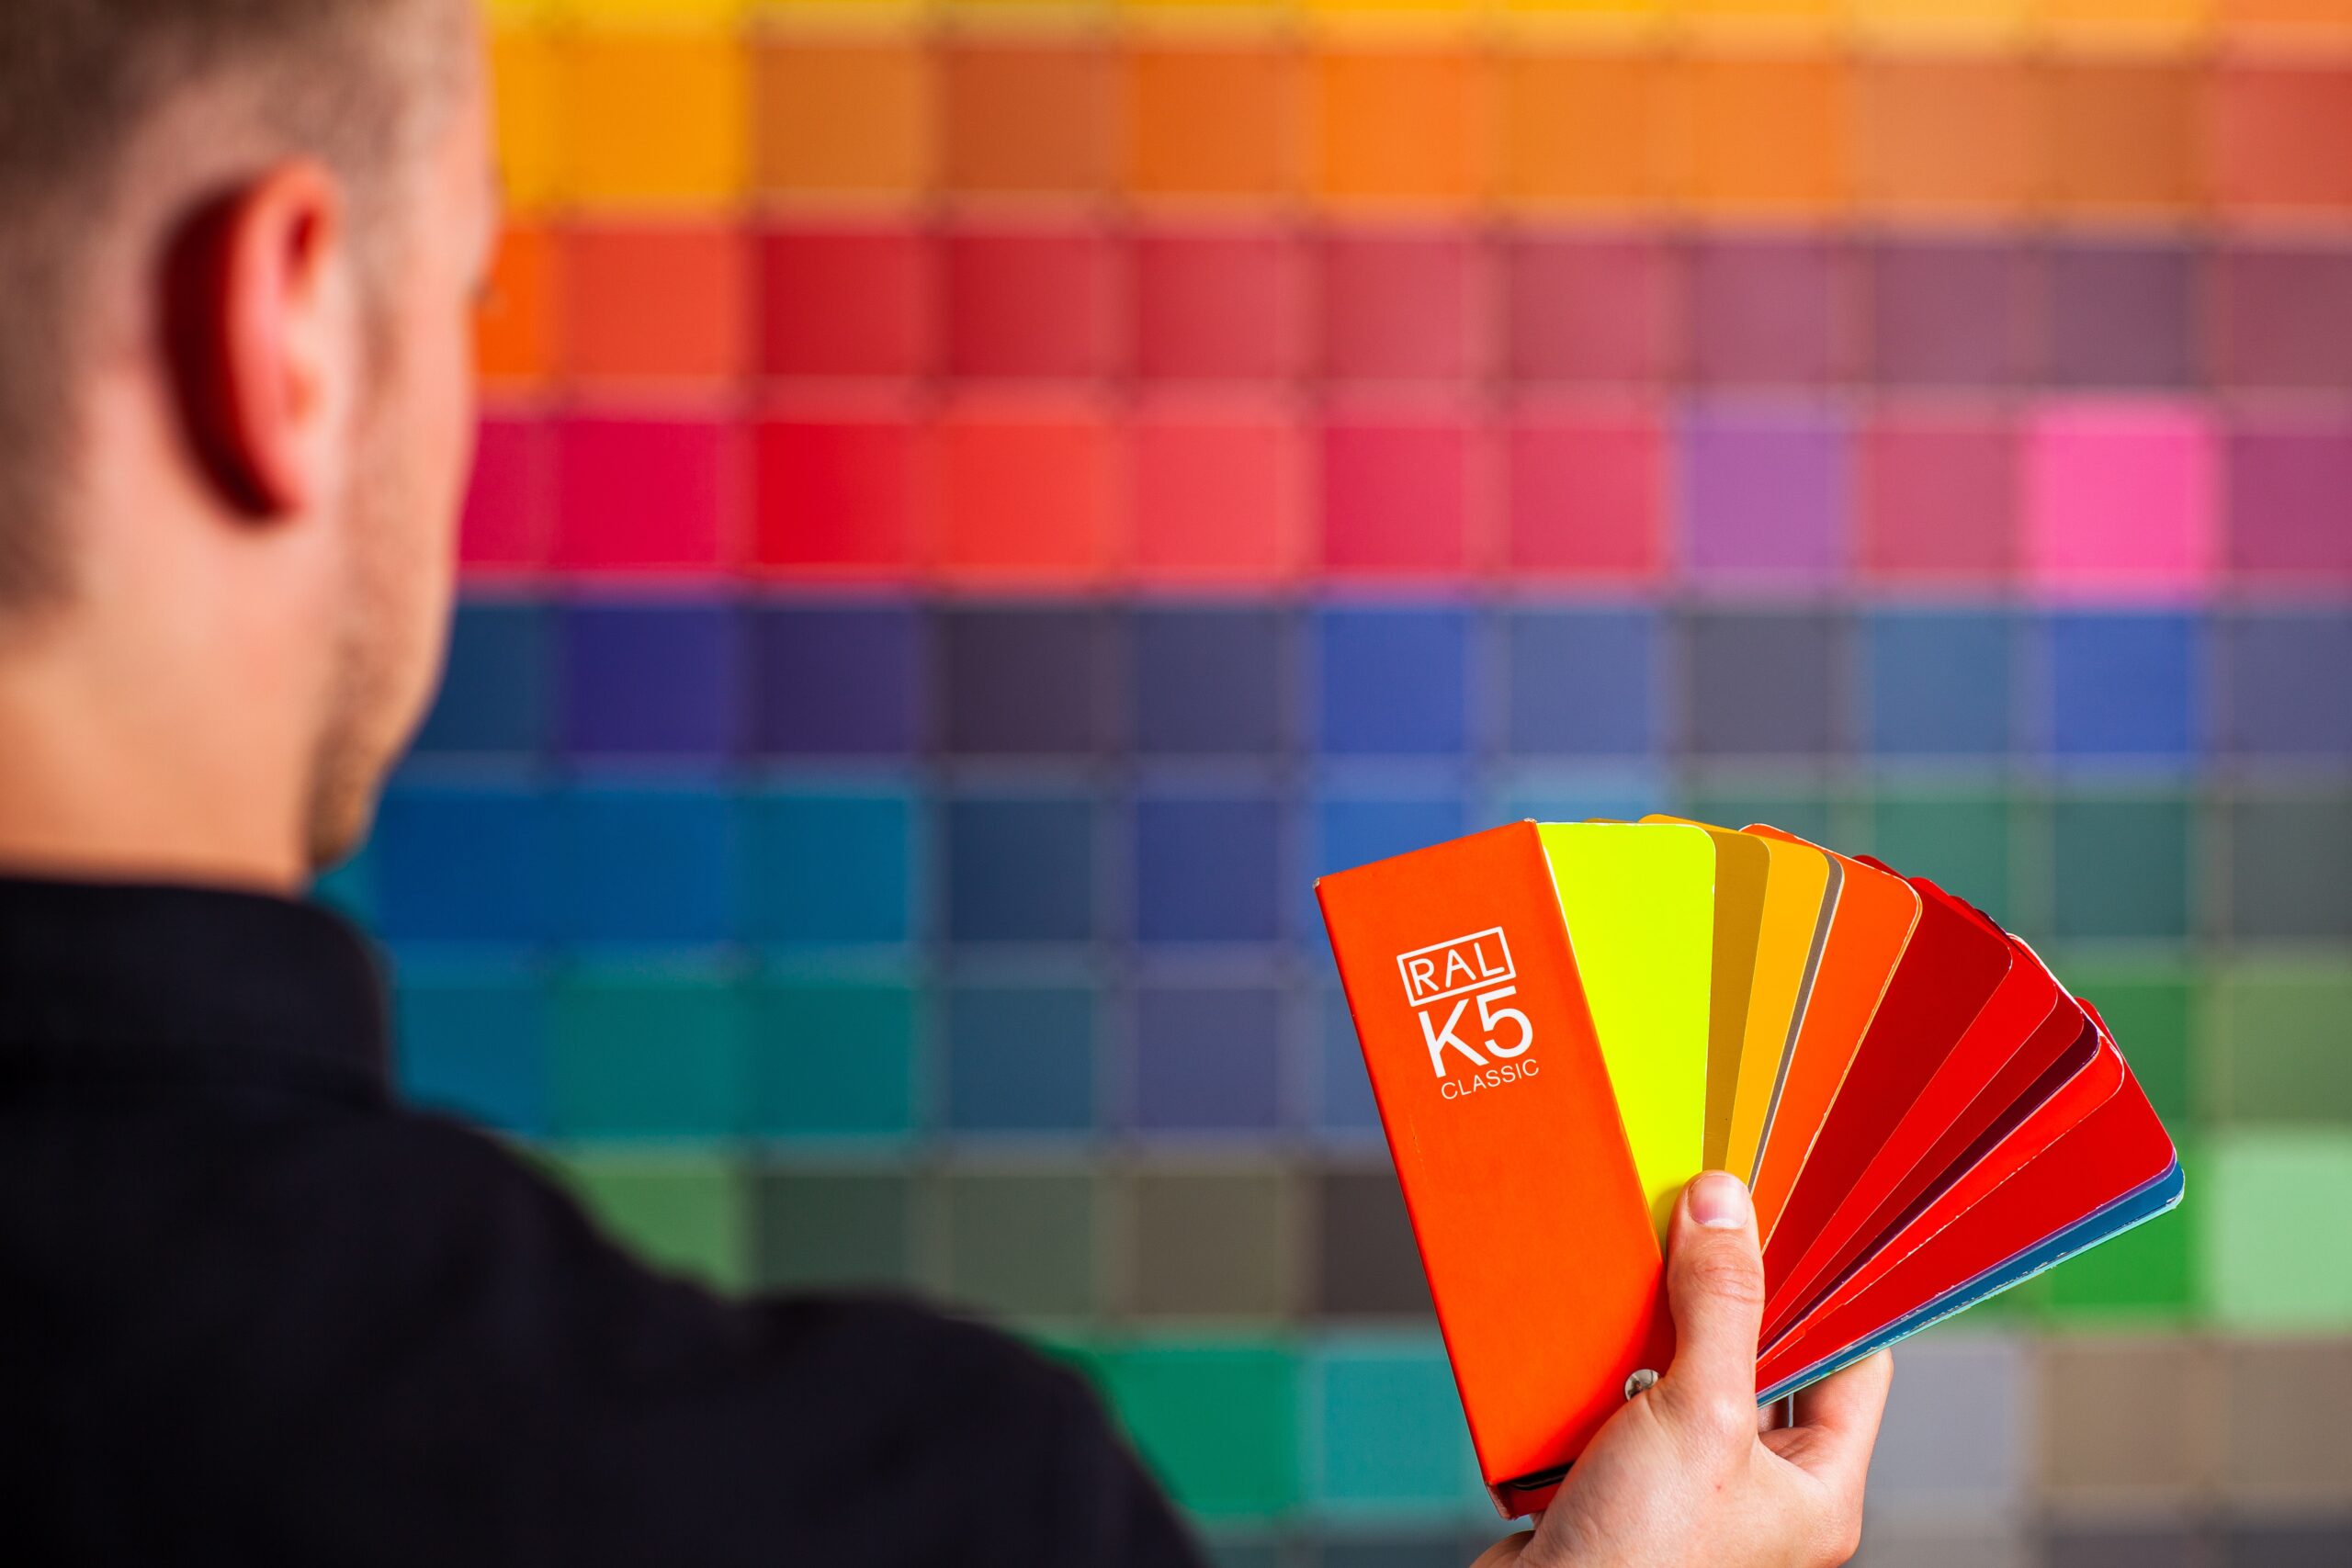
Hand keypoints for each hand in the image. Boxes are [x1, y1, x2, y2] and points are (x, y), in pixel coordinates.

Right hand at [1472, 1172, 1892, 1567]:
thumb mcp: (1700, 1415)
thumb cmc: (1640, 1562)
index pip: (1853, 1361)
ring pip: (1684, 1369)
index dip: (1828, 1291)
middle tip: (1701, 1231)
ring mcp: (1687, 1481)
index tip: (1791, 1225)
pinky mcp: (1620, 1474)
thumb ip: (1720, 1308)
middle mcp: (1759, 1487)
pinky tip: (1587, 1331)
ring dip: (1652, 1325)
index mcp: (1815, 1488)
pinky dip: (1601, 1358)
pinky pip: (1621, 1392)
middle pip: (1759, 1356)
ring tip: (1638, 1277)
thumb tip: (1725, 1211)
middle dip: (1721, 1298)